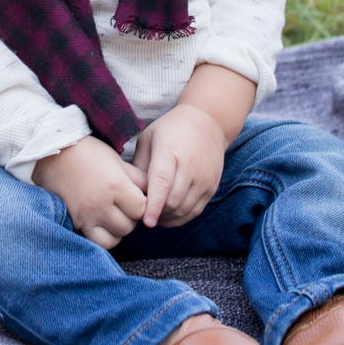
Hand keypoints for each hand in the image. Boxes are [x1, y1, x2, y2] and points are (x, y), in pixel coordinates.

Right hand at [34, 136, 148, 248]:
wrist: (54, 154)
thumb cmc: (87, 153)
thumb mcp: (116, 160)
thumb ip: (136, 177)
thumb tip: (154, 191)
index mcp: (115, 186)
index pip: (142, 209)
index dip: (144, 204)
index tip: (138, 197)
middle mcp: (101, 204)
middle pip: (129, 226)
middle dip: (131, 217)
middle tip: (124, 205)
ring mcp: (87, 216)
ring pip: (115, 238)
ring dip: (118, 229)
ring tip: (114, 215)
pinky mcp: (76, 222)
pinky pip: (96, 242)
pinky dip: (103, 237)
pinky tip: (103, 225)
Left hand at [132, 103, 229, 227]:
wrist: (208, 122)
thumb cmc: (171, 130)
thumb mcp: (148, 138)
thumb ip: (139, 166)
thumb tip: (132, 193)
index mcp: (170, 151)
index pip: (162, 183)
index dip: (154, 204)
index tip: (146, 222)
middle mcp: (191, 166)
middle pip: (173, 201)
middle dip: (157, 213)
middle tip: (142, 214)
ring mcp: (204, 178)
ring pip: (184, 209)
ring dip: (168, 218)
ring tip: (154, 215)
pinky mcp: (212, 187)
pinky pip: (195, 211)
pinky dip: (181, 218)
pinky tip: (168, 215)